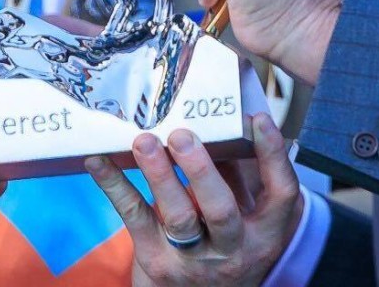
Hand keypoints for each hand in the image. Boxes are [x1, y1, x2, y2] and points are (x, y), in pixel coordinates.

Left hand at [85, 113, 302, 286]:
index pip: (281, 194)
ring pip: (179, 217)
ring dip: (160, 176)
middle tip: (181, 135)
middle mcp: (233, 250)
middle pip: (222, 209)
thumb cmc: (217, 246)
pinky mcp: (156, 259)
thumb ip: (235, 177)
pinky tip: (98, 161)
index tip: (258, 119)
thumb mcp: (241, 219)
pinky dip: (115, 187)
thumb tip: (224, 122)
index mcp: (264, 234)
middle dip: (200, 170)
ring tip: (144, 142)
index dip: (273, 156)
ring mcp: (193, 259)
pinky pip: (135, 218)